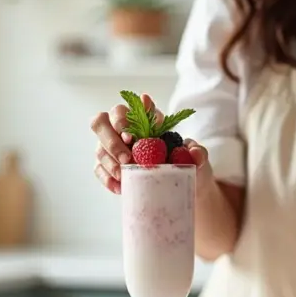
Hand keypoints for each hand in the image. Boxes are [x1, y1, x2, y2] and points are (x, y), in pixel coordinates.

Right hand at [89, 94, 211, 193]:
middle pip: (101, 122)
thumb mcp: (197, 156)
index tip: (131, 135)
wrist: (185, 186)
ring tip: (125, 175)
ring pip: (99, 147)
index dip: (123, 119)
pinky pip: (98, 169)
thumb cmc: (187, 163)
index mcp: (144, 119)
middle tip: (127, 158)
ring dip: (110, 161)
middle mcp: (123, 130)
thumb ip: (197, 152)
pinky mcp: (109, 167)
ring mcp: (113, 148)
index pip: (126, 109)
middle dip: (111, 139)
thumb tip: (194, 154)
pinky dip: (107, 178)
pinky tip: (120, 187)